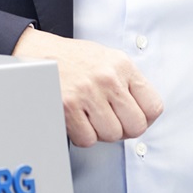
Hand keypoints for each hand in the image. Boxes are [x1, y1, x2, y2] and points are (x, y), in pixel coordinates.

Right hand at [12, 27, 163, 147]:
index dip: (145, 119)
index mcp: (122, 65)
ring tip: (91, 118)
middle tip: (112, 122)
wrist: (38, 53)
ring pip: (112, 135)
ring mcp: (87, 93)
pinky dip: (82, 135)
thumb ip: (129, 83)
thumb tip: (145, 114)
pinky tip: (78, 120)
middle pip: (136, 126)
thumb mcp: (108, 60)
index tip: (135, 119)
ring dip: (101, 133)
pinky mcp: (68, 106)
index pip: (153, 106)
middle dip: (124, 130)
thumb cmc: (73, 59)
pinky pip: (87, 139)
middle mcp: (107, 78)